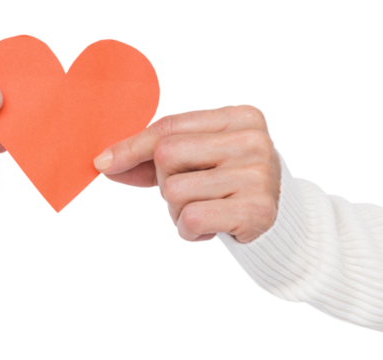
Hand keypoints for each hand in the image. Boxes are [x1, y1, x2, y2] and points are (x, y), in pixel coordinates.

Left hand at [93, 104, 279, 242]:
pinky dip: (189, 231)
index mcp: (240, 116)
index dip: (130, 147)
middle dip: (165, 182)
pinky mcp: (258, 209)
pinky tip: (211, 228)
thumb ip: (150, 157)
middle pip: (167, 155)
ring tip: (204, 211)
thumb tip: (103, 163)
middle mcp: (253, 140)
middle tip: (191, 194)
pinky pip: (192, 218)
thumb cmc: (226, 183)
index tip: (102, 163)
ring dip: (177, 212)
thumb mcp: (195, 160)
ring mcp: (259, 174)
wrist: (279, 219)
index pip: (169, 127)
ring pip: (175, 191)